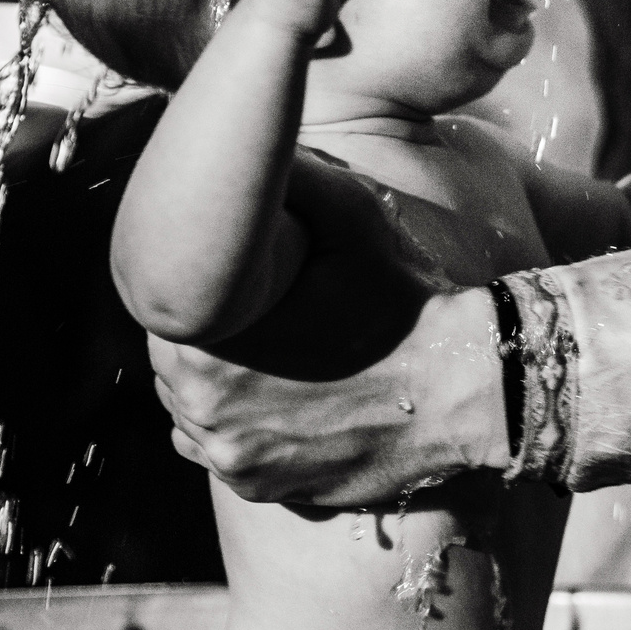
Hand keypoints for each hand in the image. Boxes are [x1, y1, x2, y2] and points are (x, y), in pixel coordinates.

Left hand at [149, 157, 508, 504]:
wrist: (467, 393)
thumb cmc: (406, 302)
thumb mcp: (354, 218)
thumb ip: (295, 176)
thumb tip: (249, 142)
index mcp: (208, 345)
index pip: (163, 310)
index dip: (195, 293)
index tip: (231, 283)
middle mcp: (204, 411)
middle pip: (172, 363)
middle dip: (206, 338)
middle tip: (254, 315)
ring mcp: (234, 458)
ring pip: (191, 410)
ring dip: (214, 384)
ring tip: (266, 356)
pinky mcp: (263, 488)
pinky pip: (221, 452)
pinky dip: (237, 428)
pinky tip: (274, 400)